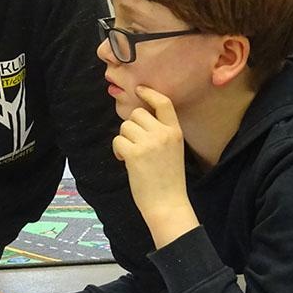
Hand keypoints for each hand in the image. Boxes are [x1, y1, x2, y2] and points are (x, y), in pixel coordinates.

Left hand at [111, 86, 196, 246]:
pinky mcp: (134, 154)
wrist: (168, 203)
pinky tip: (125, 161)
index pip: (163, 103)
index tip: (140, 89)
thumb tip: (138, 120)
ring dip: (124, 140)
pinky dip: (118, 150)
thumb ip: (160, 133)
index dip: (150, 94)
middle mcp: (163, 133)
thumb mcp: (173, 150)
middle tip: (135, 145)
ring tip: (132, 156)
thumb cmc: (168, 180)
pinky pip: (117, 141)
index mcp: (175, 131)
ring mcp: (149, 143)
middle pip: (137, 114)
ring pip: (125, 127)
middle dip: (131, 128)